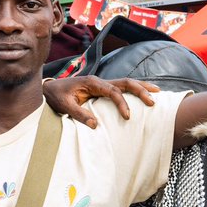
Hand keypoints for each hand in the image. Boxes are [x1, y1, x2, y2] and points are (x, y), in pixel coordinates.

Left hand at [42, 76, 158, 128]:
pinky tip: (143, 94)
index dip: (122, 103)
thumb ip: (79, 114)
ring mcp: (102, 84)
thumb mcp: (64, 106)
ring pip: (126, 83)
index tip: (128, 117)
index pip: (113, 91)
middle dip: (140, 91)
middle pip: (125, 82)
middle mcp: (100, 81)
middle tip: (153, 101)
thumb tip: (95, 125)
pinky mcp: (102, 89)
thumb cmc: (56, 96)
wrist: (49, 89)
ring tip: (157, 93)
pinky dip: (134, 90)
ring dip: (141, 87)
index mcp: (92, 83)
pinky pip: (121, 88)